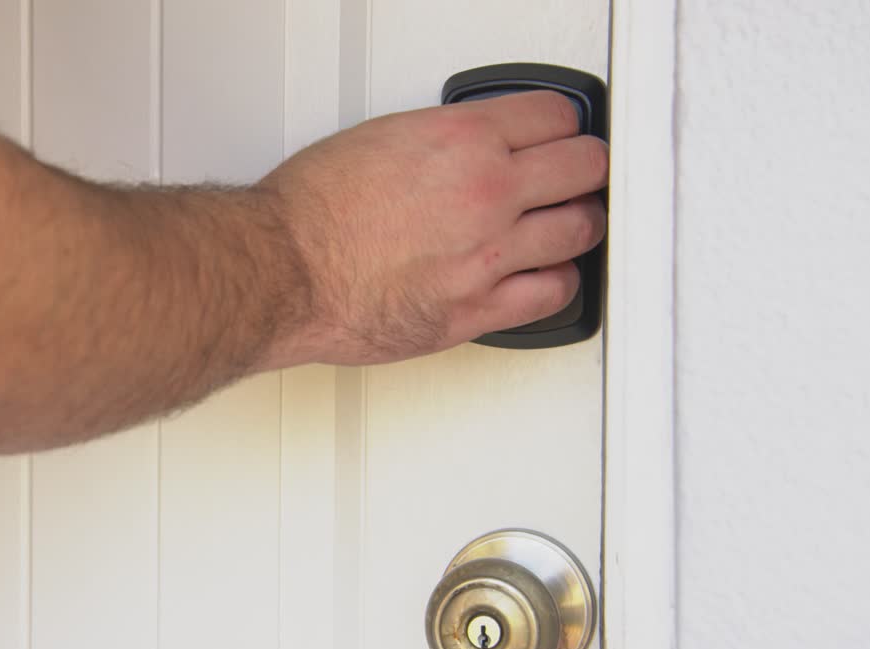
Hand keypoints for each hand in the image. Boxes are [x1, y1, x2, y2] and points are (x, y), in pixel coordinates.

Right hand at [258, 90, 608, 366]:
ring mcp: (489, 254)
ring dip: (578, 225)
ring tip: (568, 226)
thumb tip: (469, 147)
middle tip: (578, 176)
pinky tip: (543, 275)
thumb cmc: (313, 210)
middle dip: (584, 169)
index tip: (560, 135)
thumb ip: (443, 142)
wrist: (284, 271)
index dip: (562, 125)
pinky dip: (558, 281)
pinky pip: (553, 293)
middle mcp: (486, 192)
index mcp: (462, 139)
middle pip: (585, 167)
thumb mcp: (382, 139)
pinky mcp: (478, 310)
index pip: (555, 116)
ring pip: (580, 230)